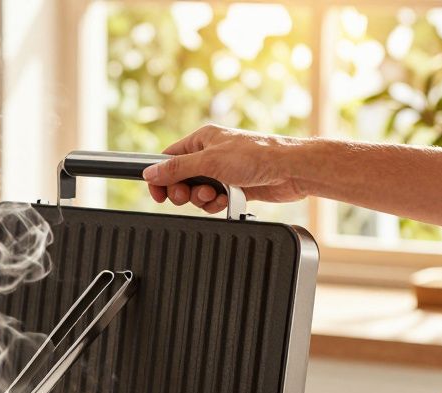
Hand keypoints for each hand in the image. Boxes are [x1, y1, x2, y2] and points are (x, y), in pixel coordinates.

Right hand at [142, 125, 309, 213]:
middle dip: (184, 191)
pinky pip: (214, 201)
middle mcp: (211, 154)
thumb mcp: (209, 161)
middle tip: (188, 195)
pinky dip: (216, 204)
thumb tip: (151, 173)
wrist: (291, 170)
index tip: (157, 193)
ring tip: (215, 195)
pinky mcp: (234, 187)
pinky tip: (226, 200)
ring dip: (202, 199)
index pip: (169, 158)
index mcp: (202, 139)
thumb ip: (177, 169)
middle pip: (181, 179)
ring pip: (197, 193)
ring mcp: (223, 172)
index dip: (160, 177)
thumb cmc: (257, 155)